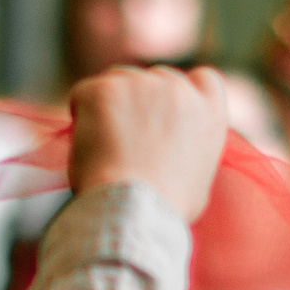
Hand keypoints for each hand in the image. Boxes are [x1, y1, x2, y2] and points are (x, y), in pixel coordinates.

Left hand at [65, 65, 227, 220]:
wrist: (134, 210)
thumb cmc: (164, 209)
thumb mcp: (198, 181)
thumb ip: (192, 153)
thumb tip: (178, 154)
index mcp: (209, 112)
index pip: (203, 79)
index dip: (180, 93)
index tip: (162, 112)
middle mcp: (179, 89)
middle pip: (153, 78)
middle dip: (137, 101)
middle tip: (123, 138)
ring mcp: (141, 84)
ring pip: (117, 81)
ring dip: (108, 106)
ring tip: (104, 148)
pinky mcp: (106, 89)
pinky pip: (84, 93)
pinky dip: (81, 115)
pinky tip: (86, 144)